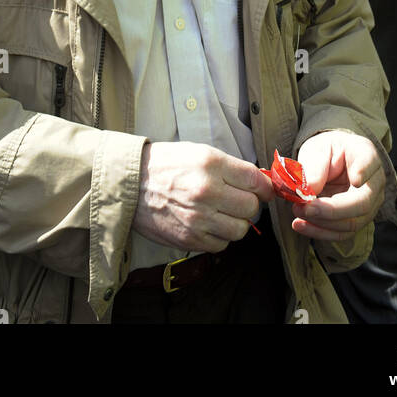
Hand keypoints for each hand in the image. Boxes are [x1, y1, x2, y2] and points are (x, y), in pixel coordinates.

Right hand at [133, 141, 273, 252]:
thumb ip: (230, 167)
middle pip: (251, 207)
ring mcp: (198, 218)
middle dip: (250, 204)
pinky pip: (221, 245)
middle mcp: (207, 191)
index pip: (255, 180)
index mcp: (211, 164)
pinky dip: (220, 237)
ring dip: (236, 222)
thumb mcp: (199, 152)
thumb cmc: (167, 165)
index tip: (265, 190)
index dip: (266, 187)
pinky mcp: (190, 239)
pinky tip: (210, 224)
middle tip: (241, 200)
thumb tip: (259, 182)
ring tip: (224, 212)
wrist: (131, 184)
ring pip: (240, 230)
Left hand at [289, 132, 384, 240]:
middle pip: (362, 203)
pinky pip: (341, 233)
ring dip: (321, 223)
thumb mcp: (318, 149)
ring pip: (351, 223)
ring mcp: (369, 205)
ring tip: (298, 212)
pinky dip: (320, 232)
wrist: (331, 162)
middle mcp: (374, 183)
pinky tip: (301, 225)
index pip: (369, 163)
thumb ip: (315, 167)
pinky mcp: (357, 220)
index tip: (355, 179)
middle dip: (331, 210)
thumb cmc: (327, 151)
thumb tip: (308, 191)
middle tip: (305, 207)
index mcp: (365, 155)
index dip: (363, 172)